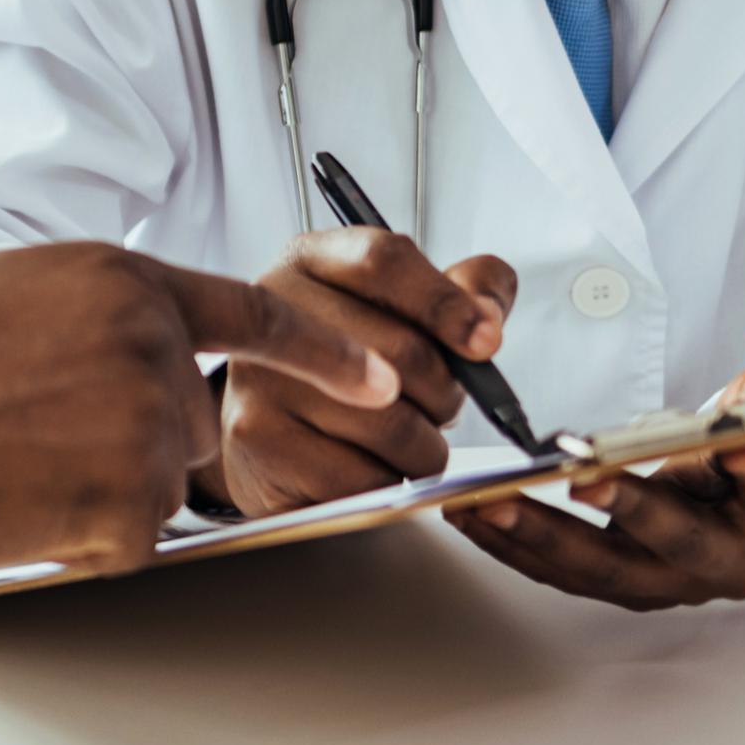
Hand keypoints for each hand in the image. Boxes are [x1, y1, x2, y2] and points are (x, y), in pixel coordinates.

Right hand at [0, 243, 400, 576]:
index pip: (255, 316)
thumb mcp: (11, 297)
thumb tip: (140, 352)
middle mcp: (149, 346)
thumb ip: (95, 316)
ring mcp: (147, 425)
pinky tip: (22, 501)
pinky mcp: (135, 502)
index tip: (380, 374)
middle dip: (134, 440)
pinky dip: (83, 535)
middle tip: (39, 435)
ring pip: (159, 480)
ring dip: (101, 488)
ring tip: (14, 463)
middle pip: (191, 418)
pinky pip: (132, 535)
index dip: (325, 352)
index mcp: (119, 283)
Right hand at [211, 229, 518, 517]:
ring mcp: (260, 374)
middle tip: (439, 405)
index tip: (486, 340)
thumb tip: (487, 315)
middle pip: (402, 351)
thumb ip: (464, 290)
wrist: (267, 439)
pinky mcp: (257, 439)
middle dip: (444, 393)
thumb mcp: (403, 312)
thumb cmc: (346, 370)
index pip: (384, 261)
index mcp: (312, 261)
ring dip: (422, 448)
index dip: (445, 302)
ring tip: (400, 440)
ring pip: (391, 426)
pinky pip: (363, 478)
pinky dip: (386, 483)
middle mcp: (275, 308)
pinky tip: (367, 468)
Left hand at [451, 312, 744, 609]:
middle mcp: (732, 560)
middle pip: (675, 541)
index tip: (736, 450)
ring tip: (484, 504)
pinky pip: (572, 573)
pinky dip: (521, 549)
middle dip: (626, 508)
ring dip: (544, 538)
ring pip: (607, 567)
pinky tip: (476, 519)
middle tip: (579, 478)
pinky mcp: (634, 585)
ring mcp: (677, 581)